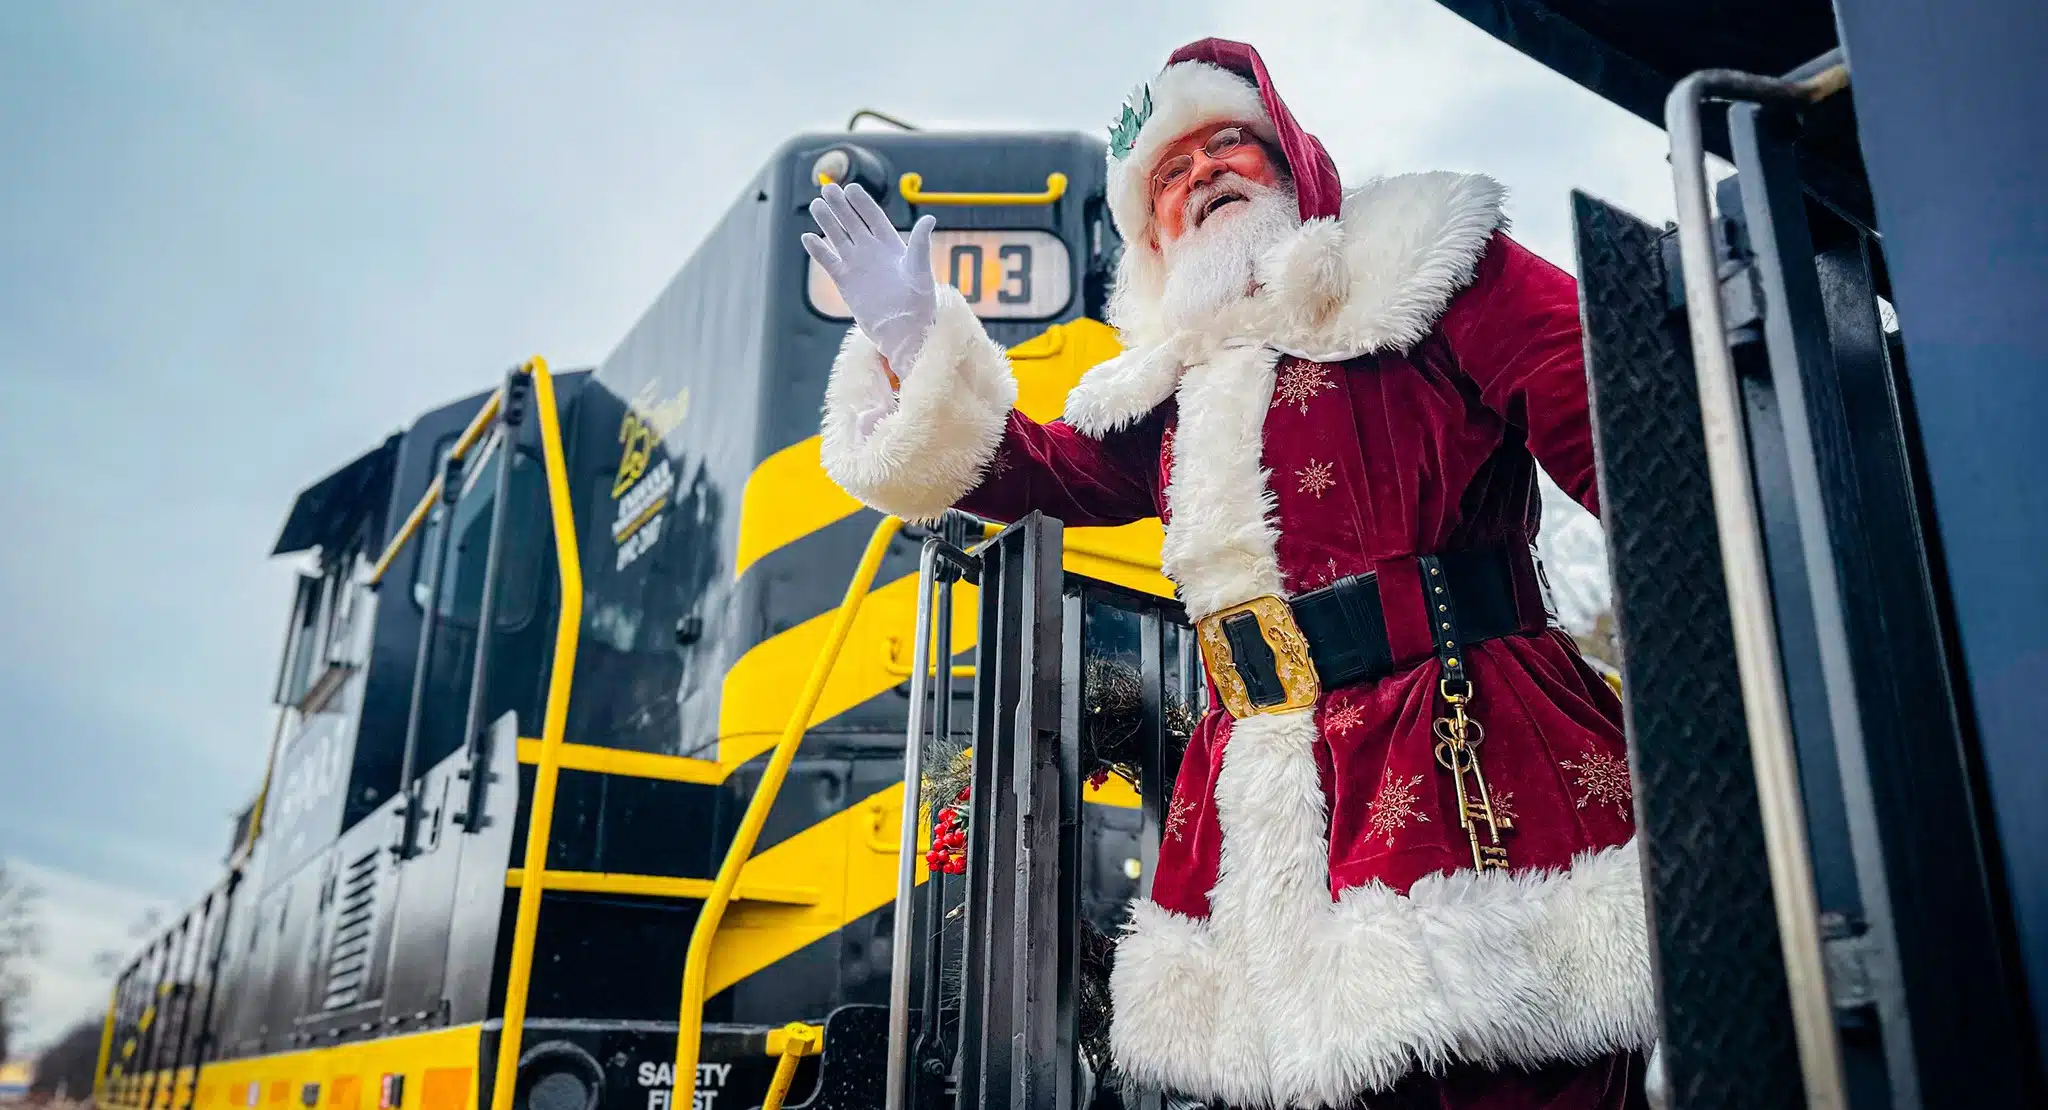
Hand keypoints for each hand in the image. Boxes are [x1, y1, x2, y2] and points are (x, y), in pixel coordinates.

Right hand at [803, 183, 937, 376]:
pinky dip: (818, 250)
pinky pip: (828, 261)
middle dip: (840, 205)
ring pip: (838, 237)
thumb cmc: (919, 302)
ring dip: (827, 222)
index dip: (862, 202)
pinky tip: (808, 237)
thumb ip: (920, 243)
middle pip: (852, 222)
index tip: (851, 188)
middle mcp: (872, 251)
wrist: (903, 332)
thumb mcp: (920, 270)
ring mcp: (857, 265)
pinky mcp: (844, 281)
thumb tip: (929, 218)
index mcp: (891, 244)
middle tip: (828, 188)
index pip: (873, 217)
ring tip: (816, 205)